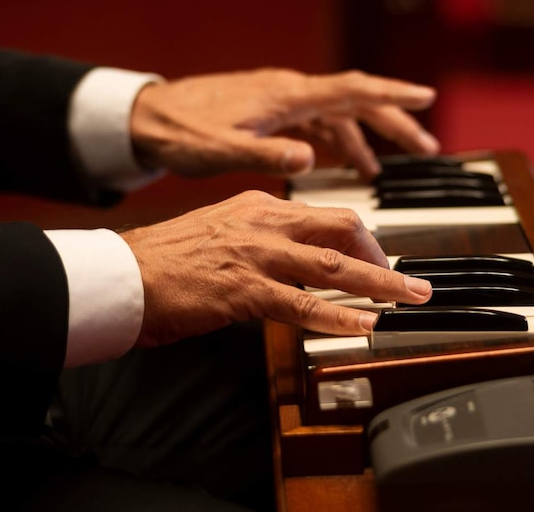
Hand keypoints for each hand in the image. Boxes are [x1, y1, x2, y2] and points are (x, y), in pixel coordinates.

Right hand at [119, 190, 432, 347]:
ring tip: (410, 300)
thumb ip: (263, 239)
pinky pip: (303, 304)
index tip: (378, 263)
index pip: (328, 215)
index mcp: (259, 206)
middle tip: (409, 282)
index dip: (363, 240)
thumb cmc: (167, 259)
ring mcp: (256, 255)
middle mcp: (264, 223)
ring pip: (335, 265)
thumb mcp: (222, 231)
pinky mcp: (244, 290)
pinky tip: (365, 327)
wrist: (122, 273)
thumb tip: (298, 262)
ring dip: (380, 285)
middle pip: (344, 229)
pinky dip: (339, 317)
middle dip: (384, 257)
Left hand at [128, 68, 438, 180]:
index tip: (425, 98)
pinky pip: (317, 124)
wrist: (145, 117)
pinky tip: (345, 163)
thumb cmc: (179, 131)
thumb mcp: (220, 149)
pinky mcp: (271, 114)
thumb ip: (265, 154)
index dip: (391, 95)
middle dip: (393, 121)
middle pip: (354, 102)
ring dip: (366, 137)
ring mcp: (281, 102)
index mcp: (284, 97)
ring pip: (338, 114)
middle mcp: (288, 93)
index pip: (350, 90)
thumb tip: (309, 160)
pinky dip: (338, 142)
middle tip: (426, 145)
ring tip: (386, 168)